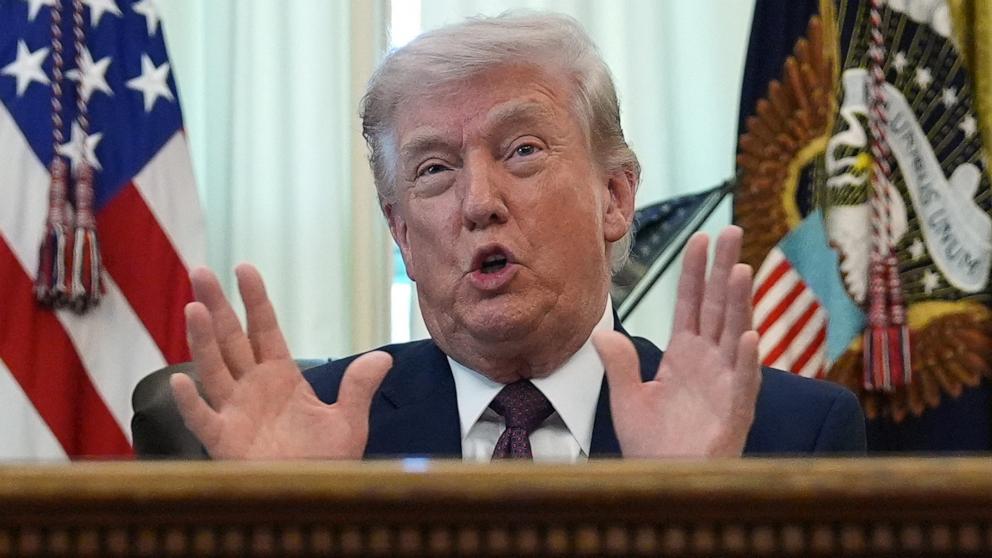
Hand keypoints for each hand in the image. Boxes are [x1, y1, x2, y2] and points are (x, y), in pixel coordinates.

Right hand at [170, 264, 391, 458]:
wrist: (311, 496)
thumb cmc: (327, 461)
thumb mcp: (349, 422)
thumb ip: (359, 388)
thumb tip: (384, 357)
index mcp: (281, 377)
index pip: (264, 329)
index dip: (254, 299)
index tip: (243, 268)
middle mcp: (253, 388)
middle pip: (231, 339)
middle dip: (217, 306)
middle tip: (200, 272)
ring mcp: (235, 412)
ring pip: (214, 369)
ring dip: (202, 341)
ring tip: (193, 309)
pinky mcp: (224, 441)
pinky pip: (203, 419)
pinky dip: (190, 402)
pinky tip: (180, 380)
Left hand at [593, 226, 759, 456]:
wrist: (664, 482)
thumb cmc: (652, 444)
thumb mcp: (627, 398)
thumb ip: (619, 363)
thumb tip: (600, 330)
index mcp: (684, 355)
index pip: (691, 304)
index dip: (695, 272)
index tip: (699, 238)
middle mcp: (709, 362)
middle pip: (717, 307)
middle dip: (724, 270)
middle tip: (732, 231)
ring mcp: (725, 384)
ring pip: (735, 335)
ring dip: (739, 304)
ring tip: (741, 270)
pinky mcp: (735, 413)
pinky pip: (743, 383)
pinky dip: (746, 362)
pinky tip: (748, 338)